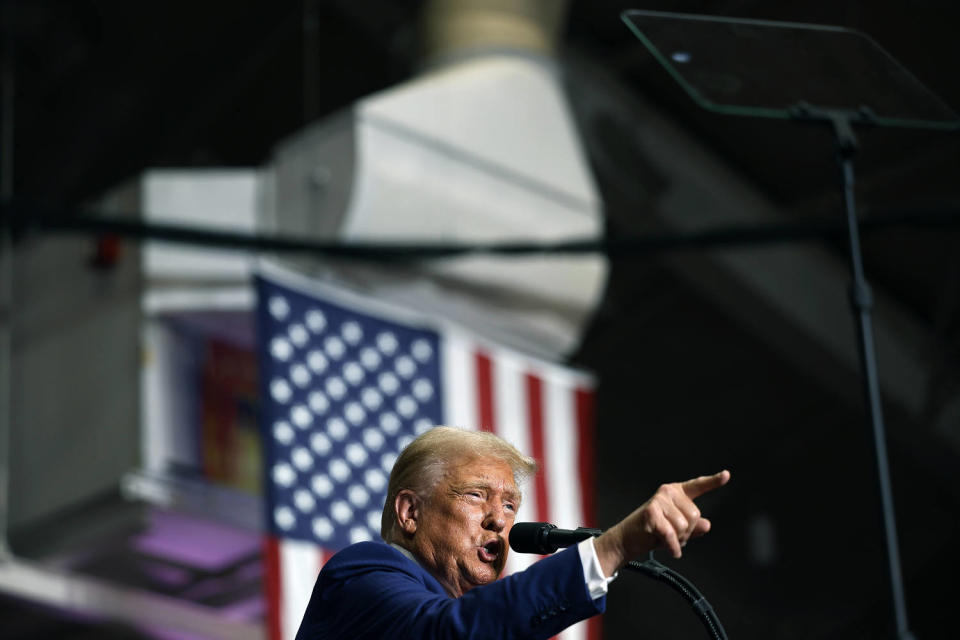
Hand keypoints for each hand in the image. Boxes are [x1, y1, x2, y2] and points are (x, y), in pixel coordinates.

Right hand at [594, 470, 729, 576]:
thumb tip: (707, 525)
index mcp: (676, 493)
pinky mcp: (651, 512)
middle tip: (672, 535)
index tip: (727, 475)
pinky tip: (670, 549)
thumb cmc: (653, 532)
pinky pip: (672, 534)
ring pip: (684, 526)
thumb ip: (694, 527)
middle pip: (695, 516)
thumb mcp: (678, 531)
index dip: (713, 481)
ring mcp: (659, 500)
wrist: (628, 540)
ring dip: (678, 539)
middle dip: (687, 532)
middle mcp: (668, 492)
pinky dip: (672, 546)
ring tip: (665, 538)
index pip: (697, 486)